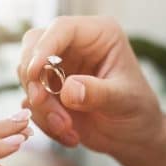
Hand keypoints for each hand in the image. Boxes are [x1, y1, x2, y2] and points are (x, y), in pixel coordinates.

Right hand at [18, 16, 165, 165]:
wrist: (131, 136)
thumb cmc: (137, 111)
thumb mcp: (125, 101)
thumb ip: (98, 93)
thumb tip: (68, 90)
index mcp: (98, 36)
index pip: (61, 28)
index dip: (43, 47)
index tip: (34, 73)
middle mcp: (73, 47)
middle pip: (33, 46)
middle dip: (34, 78)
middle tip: (42, 102)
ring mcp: (57, 69)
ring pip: (28, 77)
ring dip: (41, 107)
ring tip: (67, 128)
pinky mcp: (47, 91)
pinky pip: (30, 102)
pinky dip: (43, 121)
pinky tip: (68, 135)